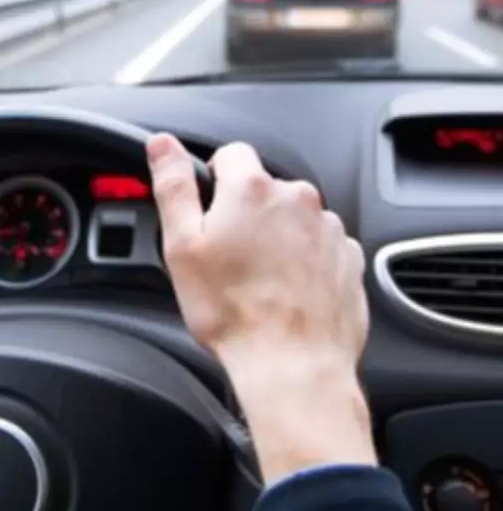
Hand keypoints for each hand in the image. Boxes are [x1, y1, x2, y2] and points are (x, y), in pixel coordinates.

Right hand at [147, 133, 374, 482]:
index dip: (214, 180)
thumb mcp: (182, 245)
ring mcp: (328, 228)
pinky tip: (286, 290)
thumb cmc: (233, 312)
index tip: (209, 214)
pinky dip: (304, 260)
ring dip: (276, 237)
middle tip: (229, 257)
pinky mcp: (348, 258)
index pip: (231, 154)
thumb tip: (162, 144)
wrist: (292, 366)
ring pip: (292, 218)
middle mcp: (297, 199)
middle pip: (263, 189)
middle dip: (246, 213)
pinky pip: (319, 245)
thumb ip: (173, 185)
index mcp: (252, 189)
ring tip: (259, 280)